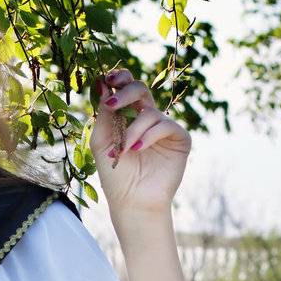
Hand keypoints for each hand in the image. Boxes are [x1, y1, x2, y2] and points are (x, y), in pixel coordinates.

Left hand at [91, 67, 191, 222]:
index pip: (127, 89)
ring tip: (123, 150)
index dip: (120, 79)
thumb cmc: (114, 174)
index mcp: (128, 116)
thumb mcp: (102, 141)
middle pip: (140, 90)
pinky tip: (137, 149)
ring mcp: (164, 128)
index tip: (108, 79)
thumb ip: (103, 114)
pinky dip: (149, 135)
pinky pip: (165, 125)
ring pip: (149, 112)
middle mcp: (147, 118)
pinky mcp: (179, 139)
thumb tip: (101, 83)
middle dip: (125, 93)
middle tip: (111, 104)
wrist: (132, 201)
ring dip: (132, 130)